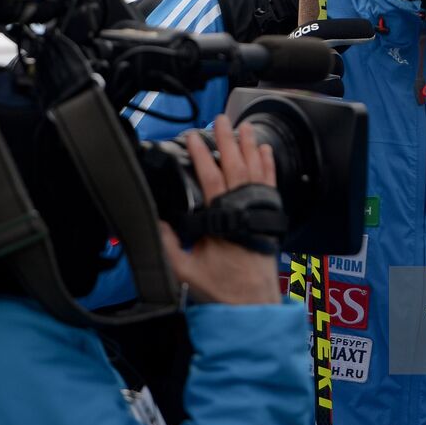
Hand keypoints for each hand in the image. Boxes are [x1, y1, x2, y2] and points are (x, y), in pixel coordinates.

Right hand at [160, 116, 279, 304]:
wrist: (253, 304)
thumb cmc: (222, 289)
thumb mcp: (185, 270)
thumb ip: (168, 245)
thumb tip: (154, 222)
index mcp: (221, 217)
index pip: (209, 176)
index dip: (201, 154)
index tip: (193, 136)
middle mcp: (243, 208)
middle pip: (235, 165)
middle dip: (227, 139)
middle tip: (220, 119)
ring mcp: (259, 210)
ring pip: (255, 169)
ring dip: (249, 146)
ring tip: (244, 126)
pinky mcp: (270, 216)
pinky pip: (270, 183)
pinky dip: (268, 164)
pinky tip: (266, 150)